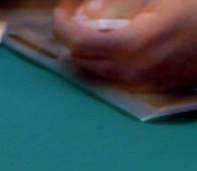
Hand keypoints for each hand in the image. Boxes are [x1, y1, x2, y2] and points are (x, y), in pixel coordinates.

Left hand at [53, 0, 196, 90]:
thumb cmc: (196, 9)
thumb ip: (118, 4)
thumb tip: (86, 9)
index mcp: (134, 46)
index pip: (79, 42)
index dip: (63, 24)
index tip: (61, 10)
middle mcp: (134, 71)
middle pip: (81, 59)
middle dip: (71, 36)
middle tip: (75, 15)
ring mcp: (142, 83)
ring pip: (96, 71)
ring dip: (87, 50)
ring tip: (92, 26)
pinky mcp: (151, 87)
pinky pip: (115, 76)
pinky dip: (105, 59)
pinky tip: (112, 40)